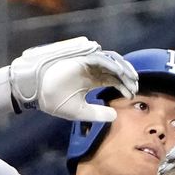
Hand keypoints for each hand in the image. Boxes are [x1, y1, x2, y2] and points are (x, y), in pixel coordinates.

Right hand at [0, 37, 137, 121]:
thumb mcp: (81, 111)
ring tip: (132, 80)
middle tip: (135, 87)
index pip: (113, 80)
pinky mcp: (81, 59)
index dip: (124, 86)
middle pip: (115, 69)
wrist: (38, 93)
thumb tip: (116, 116)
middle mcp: (91, 70)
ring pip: (111, 61)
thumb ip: (98, 114)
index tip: (131, 95)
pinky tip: (120, 74)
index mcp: (91, 80)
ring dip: (123, 69)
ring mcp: (86, 63)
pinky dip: (112, 65)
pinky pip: (101, 59)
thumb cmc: (55, 102)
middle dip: (127, 77)